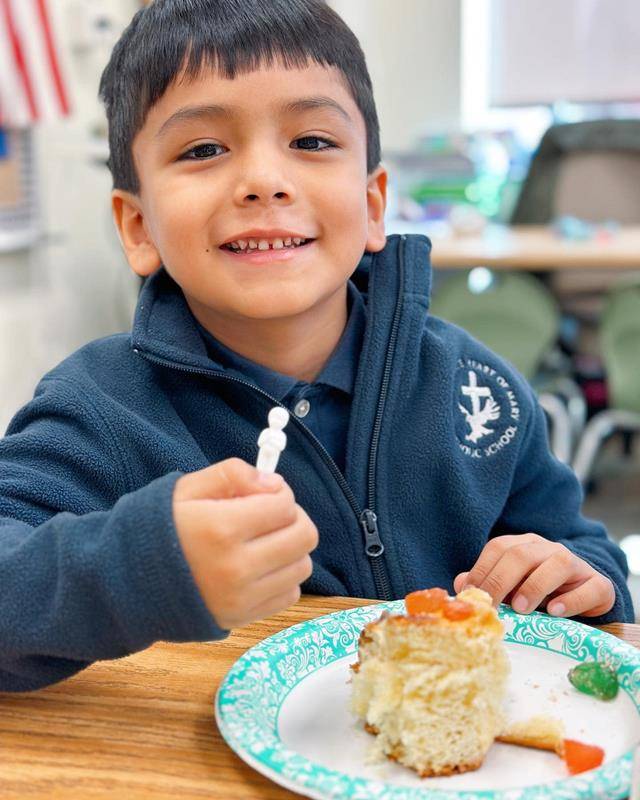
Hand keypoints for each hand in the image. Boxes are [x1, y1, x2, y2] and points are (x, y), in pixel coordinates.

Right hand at [172, 458, 318, 628]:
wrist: (126, 583)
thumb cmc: (158, 530)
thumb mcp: (185, 489)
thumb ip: (232, 474)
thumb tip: (273, 483)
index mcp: (221, 528)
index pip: (284, 505)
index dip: (279, 491)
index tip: (263, 492)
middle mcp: (237, 567)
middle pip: (304, 536)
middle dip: (293, 517)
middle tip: (271, 514)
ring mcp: (242, 598)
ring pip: (302, 566)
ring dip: (290, 548)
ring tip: (264, 541)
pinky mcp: (243, 618)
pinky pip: (289, 594)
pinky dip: (283, 576)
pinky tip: (259, 566)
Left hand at [453, 533, 614, 617]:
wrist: (585, 594)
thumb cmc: (540, 591)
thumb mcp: (511, 587)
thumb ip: (488, 583)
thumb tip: (460, 583)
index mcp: (524, 546)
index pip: (498, 549)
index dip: (482, 571)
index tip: (471, 596)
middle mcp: (548, 549)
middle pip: (522, 555)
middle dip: (501, 580)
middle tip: (492, 606)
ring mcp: (576, 565)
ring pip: (557, 564)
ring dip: (535, 586)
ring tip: (521, 609)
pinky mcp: (599, 585)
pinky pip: (589, 587)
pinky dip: (572, 600)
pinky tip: (555, 612)